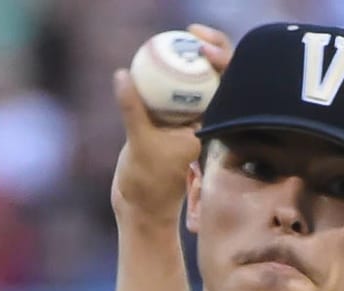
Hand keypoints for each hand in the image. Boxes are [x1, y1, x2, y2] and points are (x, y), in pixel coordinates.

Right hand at [110, 23, 232, 220]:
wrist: (140, 204)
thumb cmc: (147, 181)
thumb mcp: (139, 142)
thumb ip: (132, 109)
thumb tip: (122, 75)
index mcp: (207, 126)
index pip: (222, 87)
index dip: (220, 60)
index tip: (201, 46)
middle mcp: (200, 122)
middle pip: (209, 80)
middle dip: (203, 52)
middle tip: (187, 33)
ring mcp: (184, 122)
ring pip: (187, 84)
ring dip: (179, 63)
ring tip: (163, 43)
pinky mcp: (166, 122)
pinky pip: (165, 92)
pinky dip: (157, 78)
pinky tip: (143, 63)